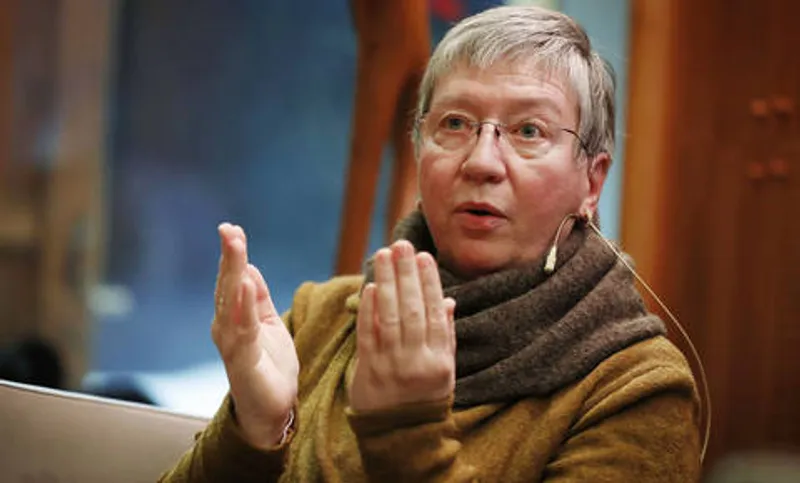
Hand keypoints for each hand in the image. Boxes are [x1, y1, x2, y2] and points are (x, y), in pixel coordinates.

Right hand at [211, 223, 298, 447]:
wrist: (273, 410)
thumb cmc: (270, 368)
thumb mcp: (269, 325)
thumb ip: (258, 299)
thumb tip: (248, 269)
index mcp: (233, 318)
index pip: (232, 279)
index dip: (232, 254)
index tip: (232, 228)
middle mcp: (226, 327)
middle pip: (227, 285)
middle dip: (229, 256)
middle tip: (229, 229)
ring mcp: (231, 343)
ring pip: (230, 301)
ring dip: (233, 272)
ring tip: (235, 246)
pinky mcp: (242, 360)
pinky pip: (242, 327)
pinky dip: (242, 304)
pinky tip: (243, 283)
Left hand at [349, 240, 456, 411]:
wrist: (400, 434)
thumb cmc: (426, 395)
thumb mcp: (446, 369)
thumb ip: (446, 334)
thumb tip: (449, 301)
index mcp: (439, 360)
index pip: (435, 313)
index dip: (430, 283)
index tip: (424, 257)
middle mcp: (416, 361)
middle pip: (412, 310)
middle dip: (407, 274)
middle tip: (402, 244)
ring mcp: (391, 365)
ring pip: (389, 317)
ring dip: (386, 282)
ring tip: (384, 254)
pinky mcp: (368, 370)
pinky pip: (368, 335)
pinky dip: (368, 309)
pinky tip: (370, 286)